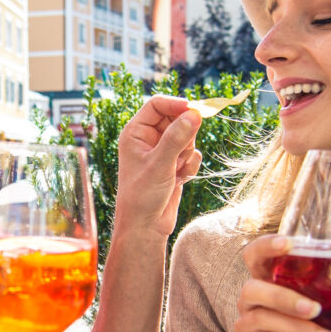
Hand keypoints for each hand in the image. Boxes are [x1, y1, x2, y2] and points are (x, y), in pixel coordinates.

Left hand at [112, 96, 201, 241]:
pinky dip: (190, 166)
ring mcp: (162, 151)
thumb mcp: (160, 164)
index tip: (195, 110)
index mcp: (136, 132)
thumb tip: (194, 114)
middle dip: (184, 136)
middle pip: (176, 119)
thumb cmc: (142, 195)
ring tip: (175, 171)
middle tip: (180, 153)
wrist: (146, 226)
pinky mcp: (174, 163)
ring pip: (187, 137)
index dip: (176, 105)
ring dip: (187, 154)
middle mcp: (148, 138)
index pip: (157, 105)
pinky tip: (179, 180)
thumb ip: (177, 137)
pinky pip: (192, 154)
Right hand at [233, 236, 330, 331]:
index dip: (267, 246)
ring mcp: (244, 326)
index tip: (290, 243)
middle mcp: (249, 300)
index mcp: (265, 281)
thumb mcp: (315, 312)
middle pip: (252, 289)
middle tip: (316, 308)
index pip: (254, 255)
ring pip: (263, 320)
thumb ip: (328, 296)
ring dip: (302, 331)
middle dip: (284, 297)